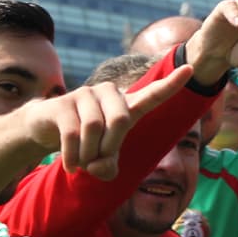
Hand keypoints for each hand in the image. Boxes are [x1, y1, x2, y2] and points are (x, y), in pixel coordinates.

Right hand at [23, 63, 192, 179]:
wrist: (46, 129)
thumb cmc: (86, 143)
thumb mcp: (102, 158)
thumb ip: (108, 166)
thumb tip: (101, 168)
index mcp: (126, 106)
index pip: (153, 94)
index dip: (172, 84)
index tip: (192, 69)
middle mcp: (109, 94)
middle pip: (121, 121)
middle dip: (109, 148)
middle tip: (97, 163)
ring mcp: (85, 94)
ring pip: (94, 129)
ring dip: (88, 154)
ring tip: (83, 163)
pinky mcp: (63, 102)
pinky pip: (73, 134)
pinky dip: (73, 156)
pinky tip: (70, 167)